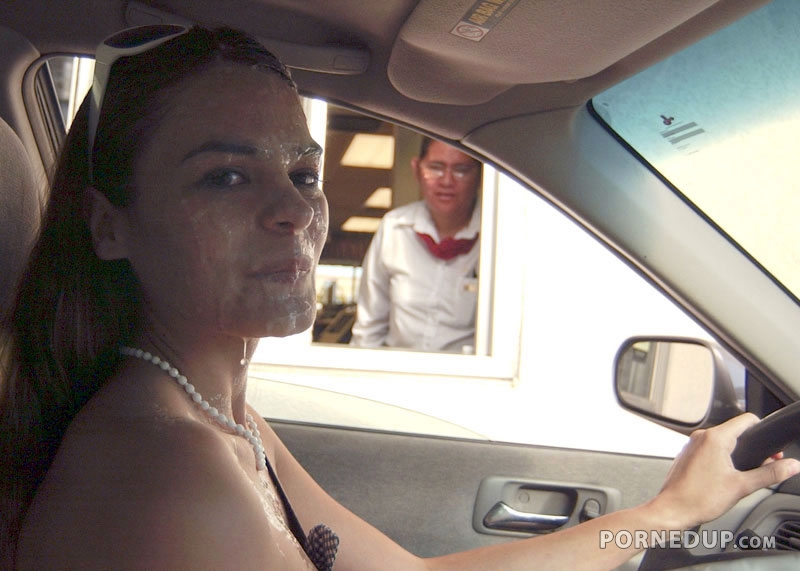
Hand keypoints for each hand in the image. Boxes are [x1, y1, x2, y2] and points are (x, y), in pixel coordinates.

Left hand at [648, 413, 799, 529]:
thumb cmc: (699, 498)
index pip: (747, 420)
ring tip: (744, 474)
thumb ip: (770, 474)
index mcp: (715, 438)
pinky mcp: (687, 455)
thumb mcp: (742, 486)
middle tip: (764, 465)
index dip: (764, 430)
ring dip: (737, 454)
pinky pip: (709, 449)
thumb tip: (792, 466)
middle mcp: (701, 437)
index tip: (772, 448)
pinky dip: (722, 458)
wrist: (671, 510)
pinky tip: (726, 476)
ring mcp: (692, 445)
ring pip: (722, 441)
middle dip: (753, 447)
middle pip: (735, 432)